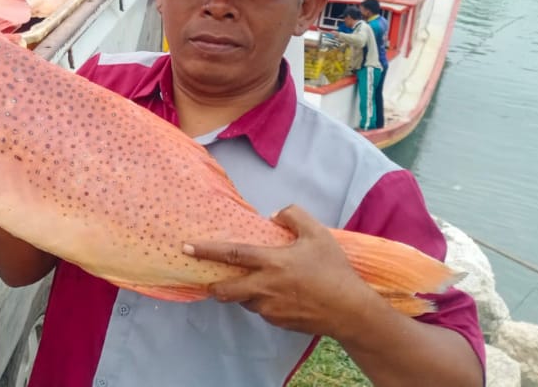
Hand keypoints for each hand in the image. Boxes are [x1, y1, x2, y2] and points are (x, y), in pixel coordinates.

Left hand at [184, 205, 376, 339]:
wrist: (351, 311)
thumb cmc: (334, 270)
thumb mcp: (317, 234)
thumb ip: (293, 216)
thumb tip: (273, 215)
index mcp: (271, 263)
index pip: (231, 254)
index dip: (206, 251)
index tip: (186, 248)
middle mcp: (264, 287)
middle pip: (225, 291)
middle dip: (213, 286)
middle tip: (211, 281)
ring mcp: (270, 308)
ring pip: (245, 301)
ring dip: (244, 293)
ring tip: (258, 283)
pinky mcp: (278, 322)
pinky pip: (263, 311)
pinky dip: (263, 303)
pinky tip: (280, 296)